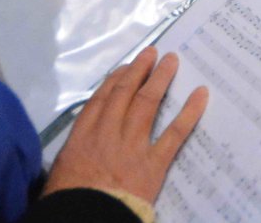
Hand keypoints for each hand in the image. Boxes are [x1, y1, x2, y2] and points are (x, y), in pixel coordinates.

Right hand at [44, 46, 207, 206]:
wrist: (85, 220)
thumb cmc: (69, 201)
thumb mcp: (60, 173)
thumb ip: (73, 155)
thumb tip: (81, 150)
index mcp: (82, 138)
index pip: (101, 100)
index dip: (115, 81)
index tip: (125, 67)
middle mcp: (107, 134)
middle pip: (125, 94)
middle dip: (139, 70)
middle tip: (152, 53)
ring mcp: (132, 146)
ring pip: (147, 104)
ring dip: (160, 79)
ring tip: (171, 61)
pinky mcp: (153, 163)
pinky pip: (174, 133)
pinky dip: (189, 112)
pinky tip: (200, 94)